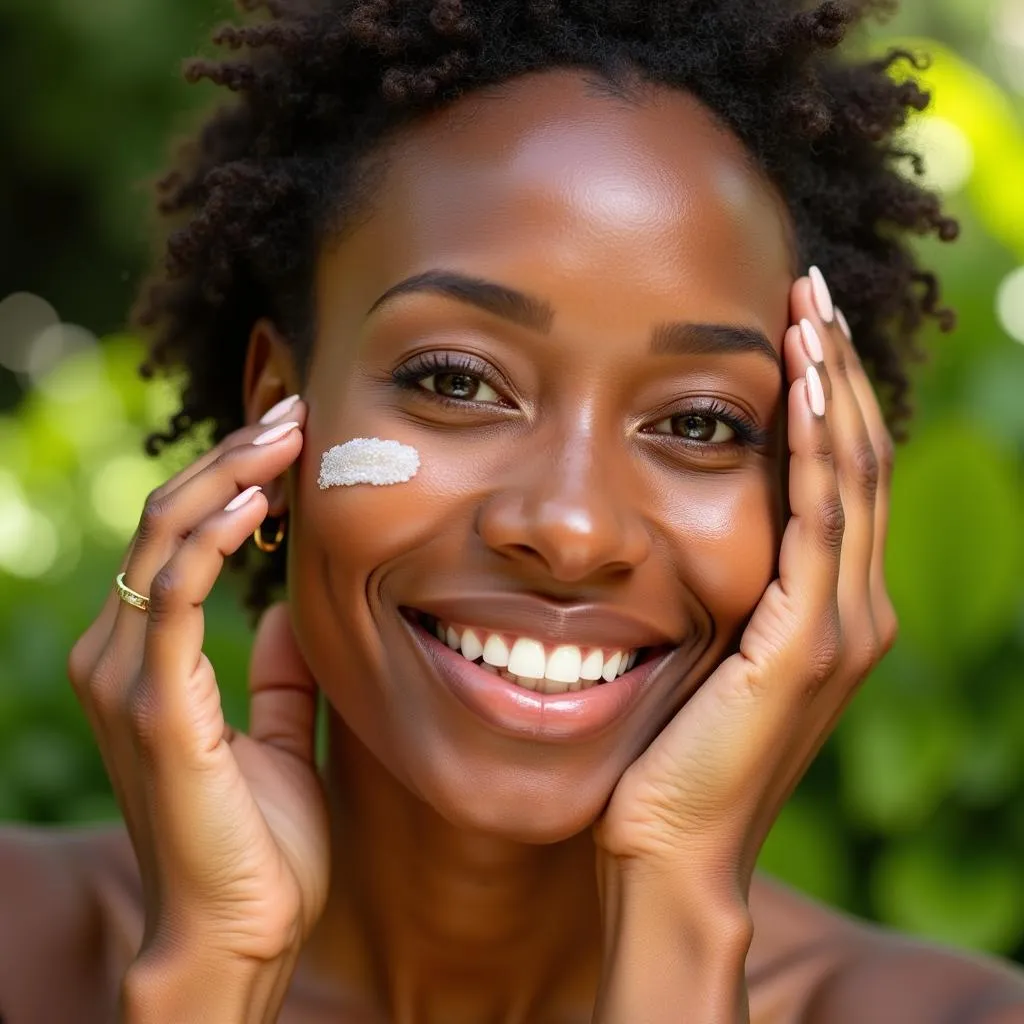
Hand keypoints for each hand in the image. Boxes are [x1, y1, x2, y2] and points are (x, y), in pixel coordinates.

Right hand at [67, 401, 328, 973]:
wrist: (240, 931)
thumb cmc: (259, 843)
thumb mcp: (275, 736)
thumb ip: (275, 675)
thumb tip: (290, 614)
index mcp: (148, 662)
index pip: (176, 541)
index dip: (229, 482)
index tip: (290, 442)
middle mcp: (121, 657)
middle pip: (164, 522)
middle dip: (229, 458)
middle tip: (291, 412)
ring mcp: (128, 678)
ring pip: (163, 541)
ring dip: (225, 477)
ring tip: (284, 433)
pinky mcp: (154, 703)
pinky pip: (175, 595)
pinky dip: (210, 539)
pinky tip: (258, 502)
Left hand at [596, 271, 896, 896]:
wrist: (672, 852)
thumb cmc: (671, 757)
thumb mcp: (704, 653)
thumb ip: (720, 592)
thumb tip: (679, 524)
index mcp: (830, 609)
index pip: (843, 478)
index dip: (830, 397)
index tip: (799, 324)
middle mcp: (855, 610)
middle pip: (861, 460)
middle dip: (839, 369)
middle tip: (812, 289)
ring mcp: (839, 628)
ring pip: (853, 477)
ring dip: (834, 387)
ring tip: (810, 308)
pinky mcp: (804, 646)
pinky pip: (821, 522)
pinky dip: (818, 448)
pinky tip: (803, 382)